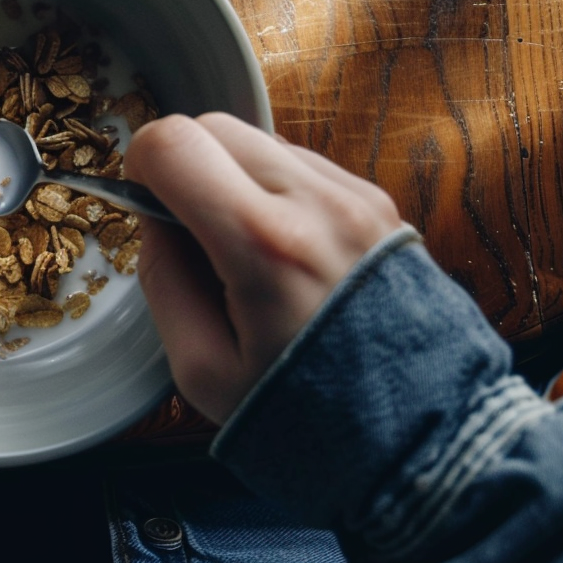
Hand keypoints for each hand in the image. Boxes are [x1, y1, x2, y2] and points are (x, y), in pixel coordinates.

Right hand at [124, 112, 403, 424]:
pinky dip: (275, 191)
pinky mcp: (379, 203)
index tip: (144, 200)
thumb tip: (156, 223)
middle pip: (216, 125)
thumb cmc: (310, 418)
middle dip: (185, 164)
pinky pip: (302, 165)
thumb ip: (162, 282)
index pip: (175, 143)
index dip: (140, 162)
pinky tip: (283, 251)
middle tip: (189, 229)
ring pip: (260, 140)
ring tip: (243, 249)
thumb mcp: (202, 370)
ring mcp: (356, 197)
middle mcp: (316, 203)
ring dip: (233, 176)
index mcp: (263, 246)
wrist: (422, 438)